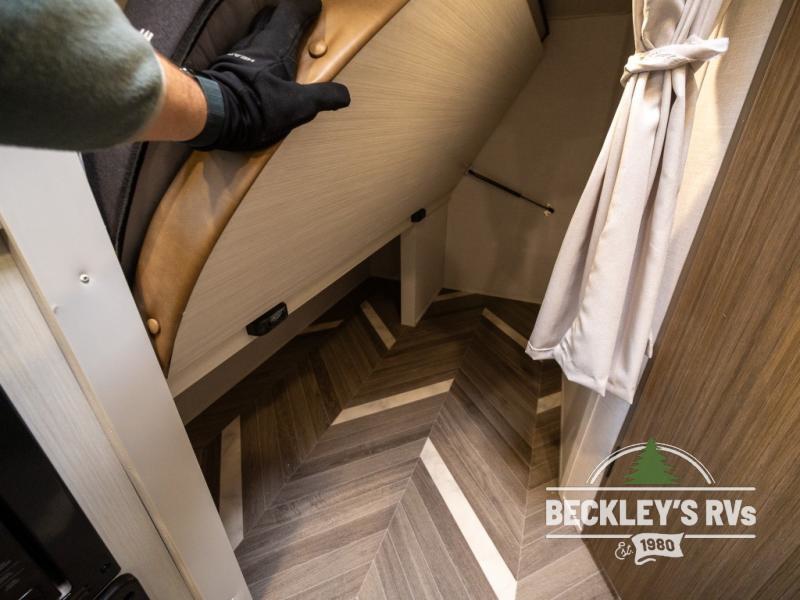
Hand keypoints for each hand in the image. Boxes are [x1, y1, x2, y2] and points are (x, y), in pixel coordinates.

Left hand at [193, 0, 350, 151]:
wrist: (213, 115)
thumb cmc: (256, 106)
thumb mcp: (298, 106)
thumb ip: (323, 97)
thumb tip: (344, 95)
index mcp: (275, 46)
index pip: (291, 15)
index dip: (304, 8)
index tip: (314, 6)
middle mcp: (255, 44)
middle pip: (269, 19)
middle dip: (283, 17)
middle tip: (295, 20)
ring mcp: (236, 54)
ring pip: (254, 35)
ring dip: (267, 35)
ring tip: (277, 45)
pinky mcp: (224, 69)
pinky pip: (242, 53)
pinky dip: (253, 55)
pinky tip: (256, 68)